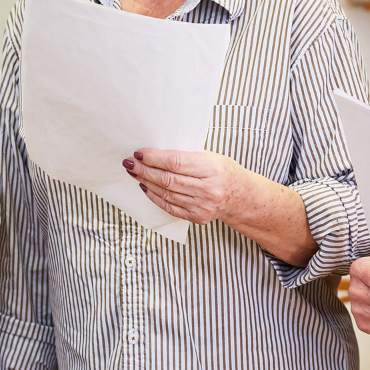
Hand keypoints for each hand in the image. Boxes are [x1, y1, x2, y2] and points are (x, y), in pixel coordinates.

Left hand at [127, 149, 262, 223]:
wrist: (240, 196)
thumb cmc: (223, 172)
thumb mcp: (211, 156)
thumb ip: (187, 156)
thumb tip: (155, 152)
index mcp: (212, 169)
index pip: (176, 163)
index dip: (154, 158)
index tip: (139, 153)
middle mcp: (208, 189)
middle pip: (167, 179)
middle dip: (144, 170)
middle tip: (130, 162)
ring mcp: (202, 205)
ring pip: (166, 193)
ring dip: (146, 182)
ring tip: (134, 172)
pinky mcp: (196, 216)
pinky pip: (169, 206)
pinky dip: (154, 196)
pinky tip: (146, 187)